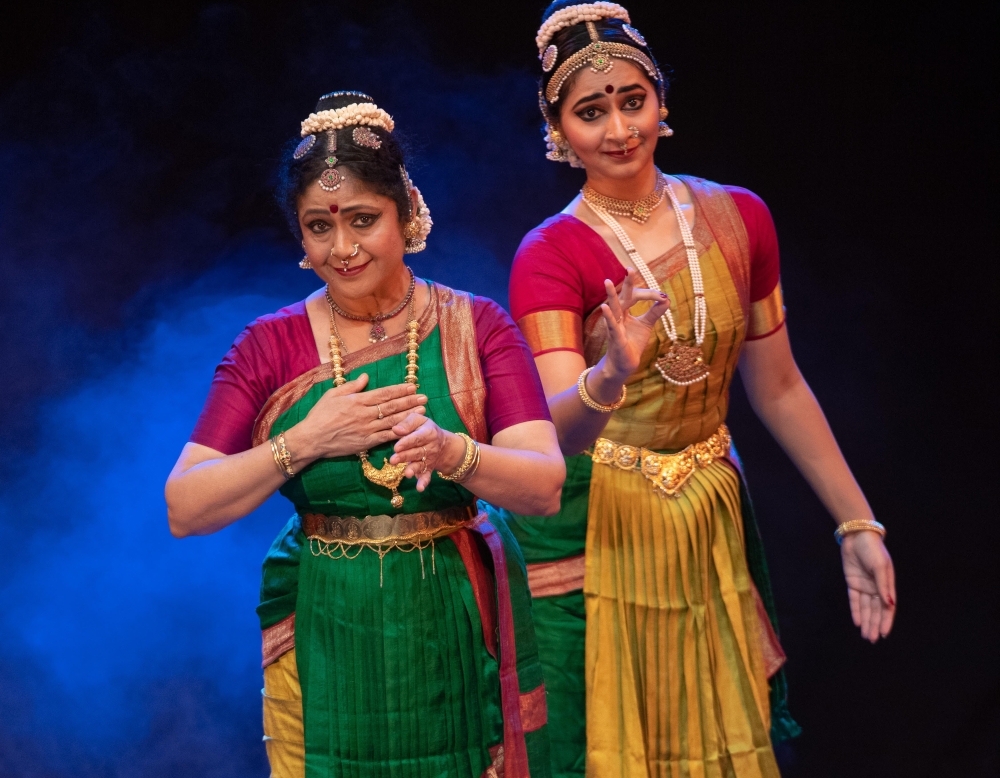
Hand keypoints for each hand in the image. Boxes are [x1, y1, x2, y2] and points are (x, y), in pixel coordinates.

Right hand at [291, 374, 426, 460]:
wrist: (312, 438)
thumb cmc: (320, 415)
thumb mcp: (333, 394)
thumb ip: (351, 386)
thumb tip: (365, 376)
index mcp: (357, 400)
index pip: (384, 394)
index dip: (400, 390)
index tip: (412, 386)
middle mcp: (365, 414)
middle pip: (392, 406)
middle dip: (410, 401)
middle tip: (424, 397)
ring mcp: (367, 429)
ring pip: (392, 421)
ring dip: (409, 416)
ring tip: (423, 411)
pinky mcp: (366, 443)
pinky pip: (386, 437)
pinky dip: (399, 433)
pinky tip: (410, 429)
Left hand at [388, 415, 466, 491]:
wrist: (443, 444)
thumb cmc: (425, 428)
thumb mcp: (419, 420)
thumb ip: (407, 423)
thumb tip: (395, 429)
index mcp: (428, 433)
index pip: (416, 438)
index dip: (407, 442)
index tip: (396, 447)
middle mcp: (430, 447)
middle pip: (416, 452)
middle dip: (404, 457)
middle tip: (393, 460)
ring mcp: (429, 459)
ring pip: (420, 464)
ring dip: (413, 469)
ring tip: (407, 474)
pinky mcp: (428, 469)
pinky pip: (427, 476)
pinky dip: (424, 482)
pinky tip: (420, 488)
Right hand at [599, 268, 670, 381]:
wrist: (624, 364)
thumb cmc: (632, 342)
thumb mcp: (646, 324)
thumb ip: (655, 312)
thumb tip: (667, 298)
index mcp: (625, 310)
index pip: (636, 296)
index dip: (649, 294)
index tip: (662, 295)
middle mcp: (618, 315)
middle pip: (624, 296)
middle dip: (627, 283)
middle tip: (630, 268)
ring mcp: (615, 325)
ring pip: (613, 308)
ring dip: (611, 295)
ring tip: (608, 282)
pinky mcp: (615, 337)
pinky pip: (611, 325)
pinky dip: (608, 316)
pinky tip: (604, 307)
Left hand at [841, 530, 896, 642]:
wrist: (857, 536)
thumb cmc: (873, 550)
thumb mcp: (880, 567)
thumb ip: (884, 585)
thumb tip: (889, 604)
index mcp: (886, 585)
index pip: (887, 608)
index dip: (886, 621)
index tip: (884, 634)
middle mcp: (876, 588)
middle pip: (876, 611)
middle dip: (875, 625)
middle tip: (872, 639)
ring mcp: (864, 586)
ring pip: (866, 608)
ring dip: (866, 621)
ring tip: (866, 635)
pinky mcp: (852, 582)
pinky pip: (854, 600)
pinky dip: (856, 610)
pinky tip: (856, 622)